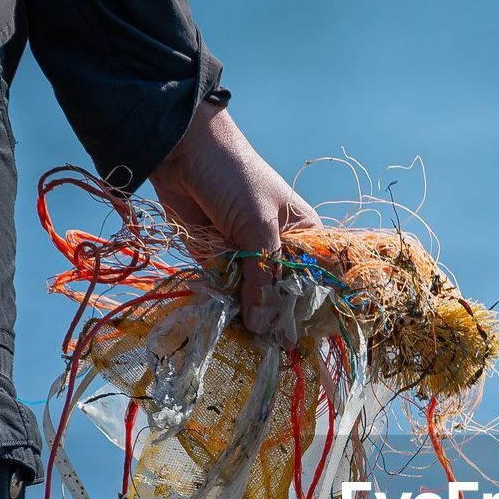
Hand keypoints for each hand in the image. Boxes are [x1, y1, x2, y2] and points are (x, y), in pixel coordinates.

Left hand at [149, 102, 318, 333]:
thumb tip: (264, 327)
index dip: (315, 306)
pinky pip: (226, 292)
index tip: (313, 338)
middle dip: (279, 318)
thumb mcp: (258, 227)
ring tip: (253, 344)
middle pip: (284, 294)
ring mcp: (247, 257)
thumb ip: (261, 278)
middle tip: (278, 349)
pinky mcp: (218, 261)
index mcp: (303, 235)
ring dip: (250, 317)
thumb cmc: (234, 176)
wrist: (181, 150)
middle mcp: (278, 250)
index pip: (317, 278)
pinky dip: (225, 307)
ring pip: (254, 298)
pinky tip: (230, 327)